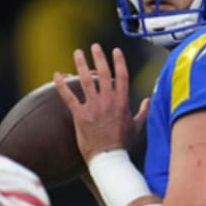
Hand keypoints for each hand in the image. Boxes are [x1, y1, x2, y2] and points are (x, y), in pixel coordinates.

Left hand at [54, 45, 145, 163]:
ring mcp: (93, 107)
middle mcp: (107, 101)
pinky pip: (68, 96)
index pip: (121, 76)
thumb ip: (143, 112)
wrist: (109, 158)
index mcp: (122, 102)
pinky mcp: (80, 115)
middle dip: (98, 57)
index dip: (118, 61)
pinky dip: (61, 85)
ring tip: (77, 53)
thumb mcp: (137, 127)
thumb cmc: (123, 145)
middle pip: (103, 73)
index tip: (115, 51)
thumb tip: (148, 101)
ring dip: (81, 64)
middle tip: (94, 46)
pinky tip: (56, 75)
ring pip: (86, 80)